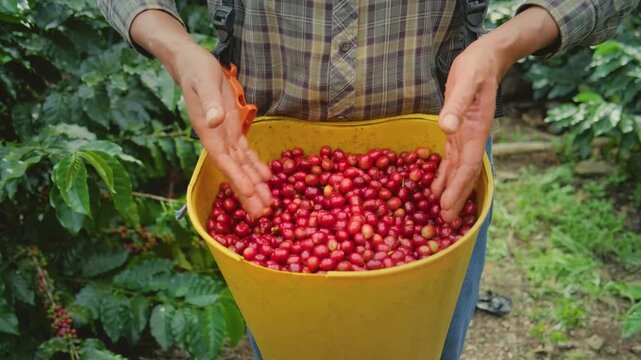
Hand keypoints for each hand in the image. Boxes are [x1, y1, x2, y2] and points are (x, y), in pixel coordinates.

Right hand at [175, 43, 271, 217]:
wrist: (192, 63)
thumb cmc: (197, 71)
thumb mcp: (203, 82)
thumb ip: (209, 102)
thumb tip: (215, 121)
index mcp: (208, 132)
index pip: (224, 160)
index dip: (237, 179)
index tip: (250, 195)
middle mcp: (216, 139)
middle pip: (234, 171)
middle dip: (247, 192)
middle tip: (262, 214)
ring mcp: (225, 136)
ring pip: (242, 166)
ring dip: (254, 185)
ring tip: (267, 205)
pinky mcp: (233, 129)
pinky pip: (245, 153)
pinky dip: (255, 166)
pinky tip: (266, 179)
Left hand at [430, 40, 498, 222]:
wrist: (486, 58)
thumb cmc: (476, 68)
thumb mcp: (466, 83)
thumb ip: (456, 105)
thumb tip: (446, 128)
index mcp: (475, 131)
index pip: (467, 167)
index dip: (458, 189)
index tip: (449, 208)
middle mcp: (472, 138)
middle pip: (464, 175)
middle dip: (456, 198)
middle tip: (447, 222)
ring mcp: (466, 136)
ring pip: (458, 170)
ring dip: (450, 190)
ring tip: (443, 211)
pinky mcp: (458, 130)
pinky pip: (452, 158)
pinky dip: (445, 174)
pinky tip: (436, 187)